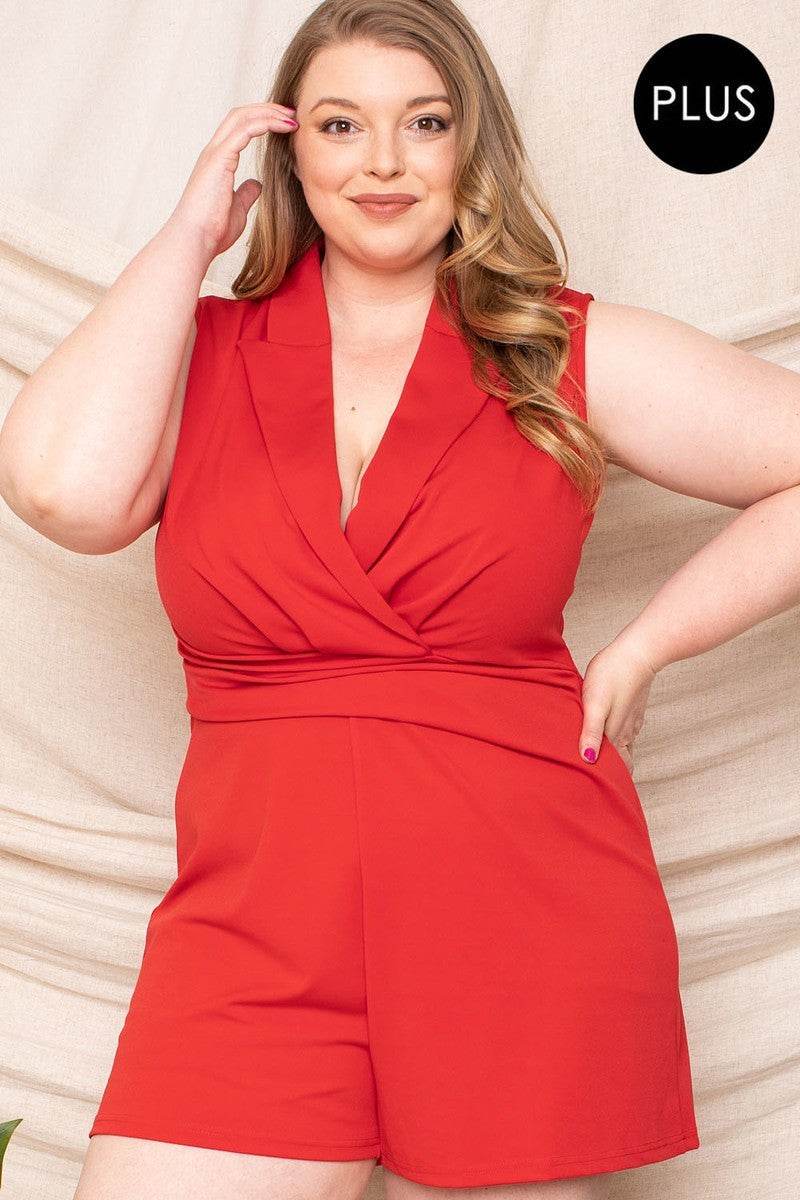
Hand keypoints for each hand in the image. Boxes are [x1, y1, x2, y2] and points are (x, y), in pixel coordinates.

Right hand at [166, 102, 298, 261]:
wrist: (195, 240)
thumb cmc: (212, 230)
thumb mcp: (237, 209)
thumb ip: (246, 193)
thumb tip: (257, 185)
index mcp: (217, 161)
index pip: (238, 128)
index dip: (262, 120)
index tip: (286, 124)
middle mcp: (214, 152)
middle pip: (240, 115)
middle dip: (267, 109)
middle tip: (293, 113)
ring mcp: (215, 153)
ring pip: (242, 117)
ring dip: (269, 112)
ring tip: (292, 116)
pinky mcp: (219, 159)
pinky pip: (245, 130)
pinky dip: (266, 123)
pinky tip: (284, 126)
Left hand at [578, 634, 659, 771]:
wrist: (638, 652)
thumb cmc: (612, 676)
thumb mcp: (595, 705)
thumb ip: (591, 733)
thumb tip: (588, 761)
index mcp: (617, 736)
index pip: (619, 770)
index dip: (611, 782)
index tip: (602, 793)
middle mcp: (627, 733)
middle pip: (623, 761)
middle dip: (614, 773)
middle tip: (600, 783)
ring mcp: (632, 720)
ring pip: (625, 746)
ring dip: (615, 756)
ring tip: (601, 762)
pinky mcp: (633, 708)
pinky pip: (626, 730)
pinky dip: (618, 738)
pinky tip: (609, 733)